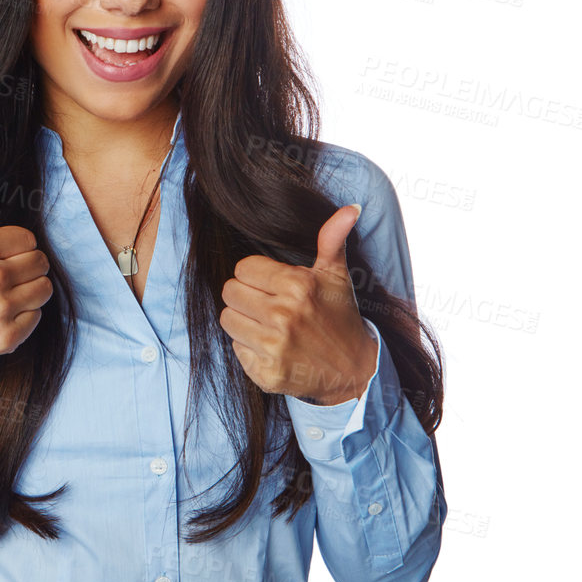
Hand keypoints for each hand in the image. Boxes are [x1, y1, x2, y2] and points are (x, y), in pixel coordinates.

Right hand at [0, 162, 53, 360]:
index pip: (27, 239)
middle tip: (3, 278)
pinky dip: (25, 318)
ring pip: (44, 288)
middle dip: (25, 268)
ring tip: (5, 296)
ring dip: (30, 292)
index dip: (15, 248)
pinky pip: (38, 317)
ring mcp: (0, 308)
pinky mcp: (7, 336)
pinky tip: (2, 316)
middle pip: (40, 262)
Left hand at [219, 204, 378, 404]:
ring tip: (269, 325)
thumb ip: (332, 239)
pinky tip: (272, 348)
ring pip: (227, 320)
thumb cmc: (339, 315)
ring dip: (244, 321)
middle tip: (268, 305)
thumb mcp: (336, 275)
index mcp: (298, 287)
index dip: (255, 275)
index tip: (273, 285)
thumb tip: (350, 208)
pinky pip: (235, 349)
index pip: (243, 268)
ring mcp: (274, 348)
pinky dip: (250, 349)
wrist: (354, 369)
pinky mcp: (266, 374)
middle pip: (229, 292)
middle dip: (246, 296)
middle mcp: (284, 316)